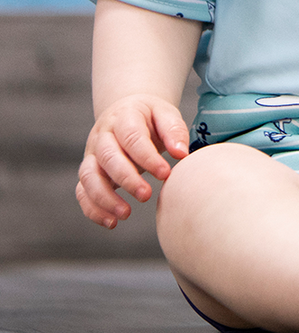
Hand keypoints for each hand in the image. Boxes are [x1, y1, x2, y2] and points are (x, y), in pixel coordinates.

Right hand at [76, 95, 190, 228]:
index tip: (165, 174)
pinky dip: (93, 209)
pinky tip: (112, 222)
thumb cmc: (150, 117)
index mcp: (124, 117)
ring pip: (89, 177)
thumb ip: (174, 131)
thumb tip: (182, 153)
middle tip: (147, 195)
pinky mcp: (88, 172)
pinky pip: (82, 192)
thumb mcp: (166, 113)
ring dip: (104, 198)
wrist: (126, 110)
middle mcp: (103, 135)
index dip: (147, 158)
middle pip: (108, 158)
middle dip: (126, 179)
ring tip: (126, 214)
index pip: (132, 138)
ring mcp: (91, 154)